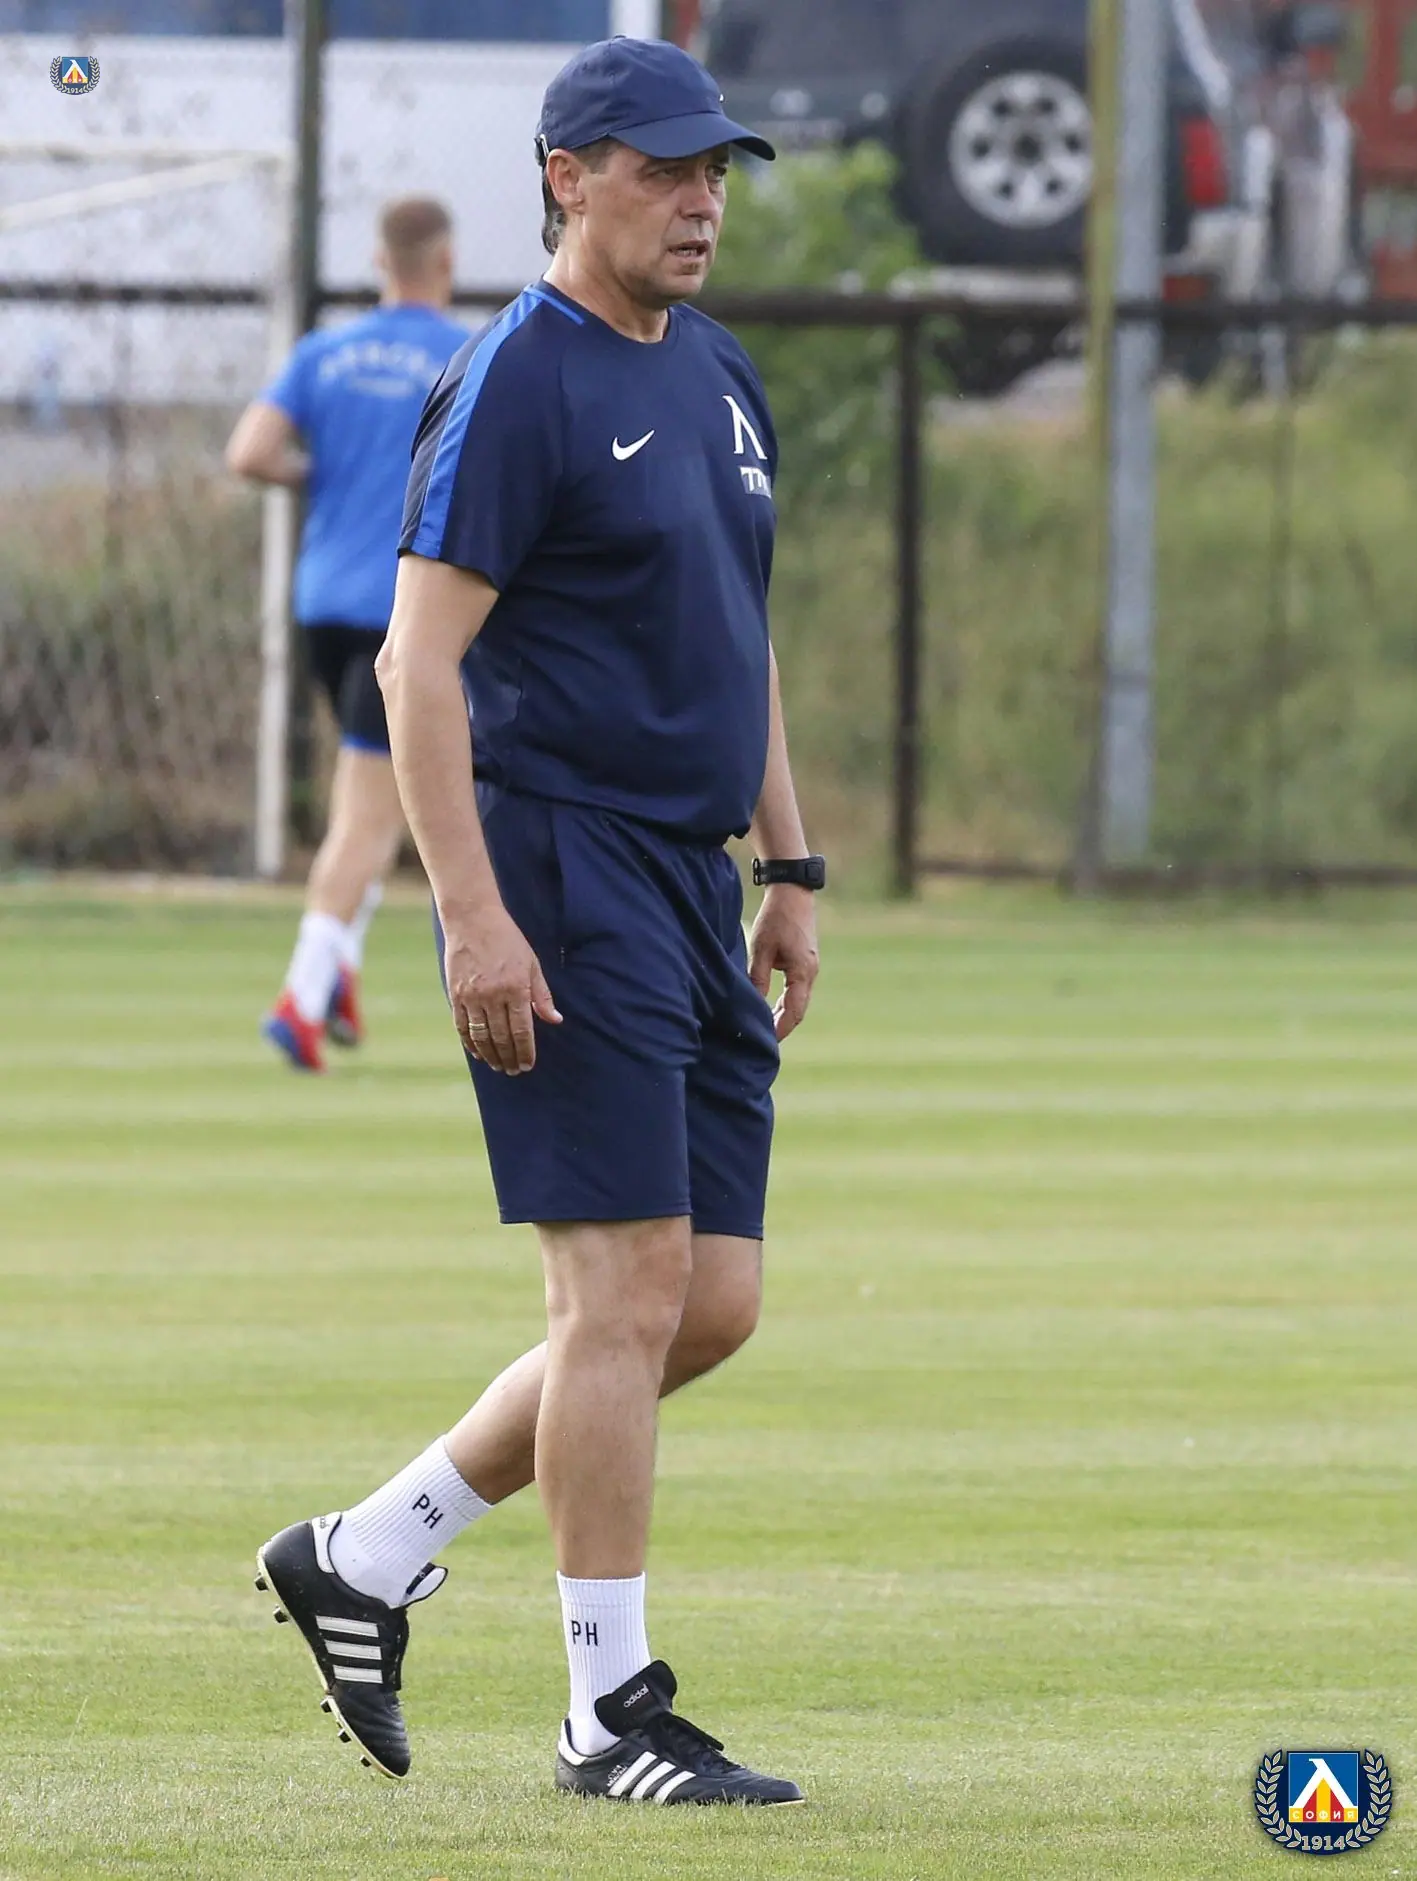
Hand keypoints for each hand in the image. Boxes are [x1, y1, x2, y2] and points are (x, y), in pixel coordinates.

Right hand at [441, 903, 561, 1074]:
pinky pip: (462, 1027)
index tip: (528, 1065)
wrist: (473, 920)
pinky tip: (478, 1053)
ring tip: (499, 1066)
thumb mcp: (532, 964)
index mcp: (516, 987)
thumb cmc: (508, 940)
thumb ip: (542, 995)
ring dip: (491, 1056)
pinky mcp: (455, 994)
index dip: (525, 1051)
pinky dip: (470, 1043)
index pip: (521, 1030)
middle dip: (509, 1058)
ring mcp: (471, 996)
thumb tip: (555, 1020)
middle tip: (514, 1071)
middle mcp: (493, 995)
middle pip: (501, 1038)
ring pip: (481, 1036)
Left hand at [747, 884, 819, 1042]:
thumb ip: (757, 978)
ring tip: (765, 1030)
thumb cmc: (775, 918)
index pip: (793, 1011)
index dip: (780, 1029)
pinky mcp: (805, 962)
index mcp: (803, 972)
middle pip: (797, 1010)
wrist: (792, 891)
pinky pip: (797, 990)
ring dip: (782, 1015)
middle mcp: (811, 973)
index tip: (766, 1043)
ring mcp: (810, 968)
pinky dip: (785, 1002)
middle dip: (781, 1027)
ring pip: (798, 1001)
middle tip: (762, 1042)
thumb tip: (752, 1006)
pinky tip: (770, 1009)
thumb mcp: (760, 949)